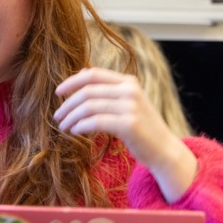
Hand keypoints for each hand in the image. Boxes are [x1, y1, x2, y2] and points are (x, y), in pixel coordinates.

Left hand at [54, 67, 196, 200]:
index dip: (72, 81)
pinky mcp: (129, 124)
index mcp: (128, 82)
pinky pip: (95, 122)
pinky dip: (80, 126)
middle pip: (87, 91)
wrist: (164, 149)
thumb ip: (108, 90)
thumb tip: (82, 73)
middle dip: (67, 104)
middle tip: (57, 116)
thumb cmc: (141, 127)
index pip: (93, 74)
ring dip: (71, 117)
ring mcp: (131, 107)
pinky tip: (75, 131)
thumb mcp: (127, 102)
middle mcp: (130, 91)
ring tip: (63, 126)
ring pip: (88, 107)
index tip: (57, 92)